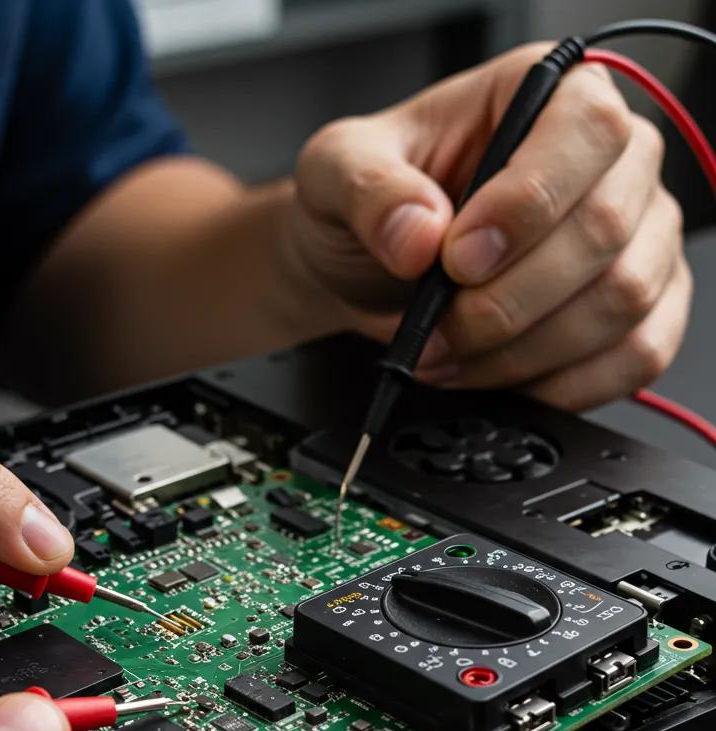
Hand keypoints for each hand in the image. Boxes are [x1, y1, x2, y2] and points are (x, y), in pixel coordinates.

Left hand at [285, 43, 689, 409]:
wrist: (367, 269)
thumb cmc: (373, 205)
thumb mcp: (337, 173)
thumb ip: (369, 192)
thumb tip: (419, 234)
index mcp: (548, 94)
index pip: (585, 131)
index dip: (525, 204)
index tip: (455, 259)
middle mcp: (610, 162)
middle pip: (606, 230)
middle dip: (507, 301)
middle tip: (439, 325)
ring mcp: (636, 237)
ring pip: (620, 301)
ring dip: (522, 350)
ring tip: (450, 353)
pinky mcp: (641, 310)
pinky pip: (635, 357)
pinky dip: (558, 386)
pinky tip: (496, 374)